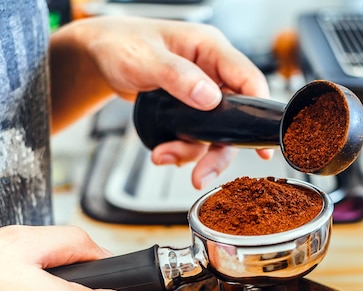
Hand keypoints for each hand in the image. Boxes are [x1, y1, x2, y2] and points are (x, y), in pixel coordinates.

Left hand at [50, 16, 272, 188]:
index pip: (248, 80)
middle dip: (218, 150)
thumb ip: (176, 76)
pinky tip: (163, 151)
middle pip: (234, 117)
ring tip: (164, 157)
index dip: (261, 112)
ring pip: (215, 133)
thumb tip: (209, 98)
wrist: (100, 55)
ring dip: (192, 153)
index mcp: (210, 49)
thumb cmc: (120, 44)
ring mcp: (203, 92)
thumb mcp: (144, 58)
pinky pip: (197, 136)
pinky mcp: (191, 109)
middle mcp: (213, 72)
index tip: (262, 145)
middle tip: (203, 175)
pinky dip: (181, 149)